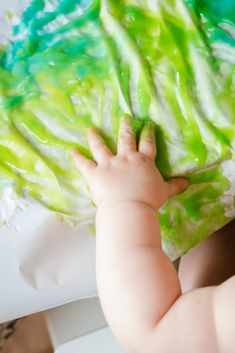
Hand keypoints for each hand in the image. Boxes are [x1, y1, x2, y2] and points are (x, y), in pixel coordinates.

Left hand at [72, 117, 187, 209]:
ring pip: (101, 147)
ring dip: (95, 138)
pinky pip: (85, 164)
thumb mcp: (164, 192)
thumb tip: (187, 182)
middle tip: (124, 117)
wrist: (129, 208)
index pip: (147, 144)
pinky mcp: (95, 174)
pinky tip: (72, 151)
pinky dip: (78, 158)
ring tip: (90, 129)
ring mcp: (109, 164)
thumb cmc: (148, 200)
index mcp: (143, 161)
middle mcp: (126, 158)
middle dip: (125, 127)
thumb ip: (174, 185)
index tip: (147, 125)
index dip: (147, 134)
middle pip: (125, 139)